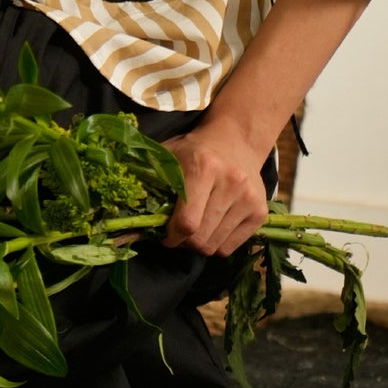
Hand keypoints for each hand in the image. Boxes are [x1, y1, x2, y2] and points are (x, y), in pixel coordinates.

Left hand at [160, 116, 269, 257]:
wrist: (236, 139)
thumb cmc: (195, 149)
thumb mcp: (169, 153)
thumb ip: (149, 176)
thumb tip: (127, 208)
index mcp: (204, 167)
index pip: (187, 222)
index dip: (171, 236)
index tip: (164, 235)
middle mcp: (231, 182)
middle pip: (201, 239)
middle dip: (184, 243)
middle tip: (177, 233)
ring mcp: (249, 199)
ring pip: (215, 247)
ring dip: (199, 245)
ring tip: (194, 229)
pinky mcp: (260, 212)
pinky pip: (231, 248)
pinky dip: (216, 245)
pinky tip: (211, 228)